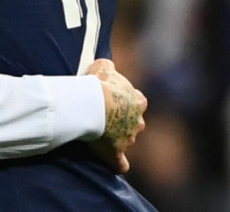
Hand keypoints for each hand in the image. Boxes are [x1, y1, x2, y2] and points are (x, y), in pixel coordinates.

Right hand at [86, 59, 147, 173]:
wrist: (91, 103)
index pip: (136, 102)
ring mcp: (129, 138)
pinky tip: (113, 164)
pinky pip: (120, 163)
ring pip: (126, 140)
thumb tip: (108, 66)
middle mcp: (138, 121)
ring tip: (99, 135)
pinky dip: (117, 164)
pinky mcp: (117, 152)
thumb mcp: (103, 66)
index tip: (111, 100)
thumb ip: (109, 67)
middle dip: (124, 121)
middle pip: (133, 123)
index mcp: (138, 101)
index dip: (124, 102)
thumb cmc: (98, 84)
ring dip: (117, 138)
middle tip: (105, 117)